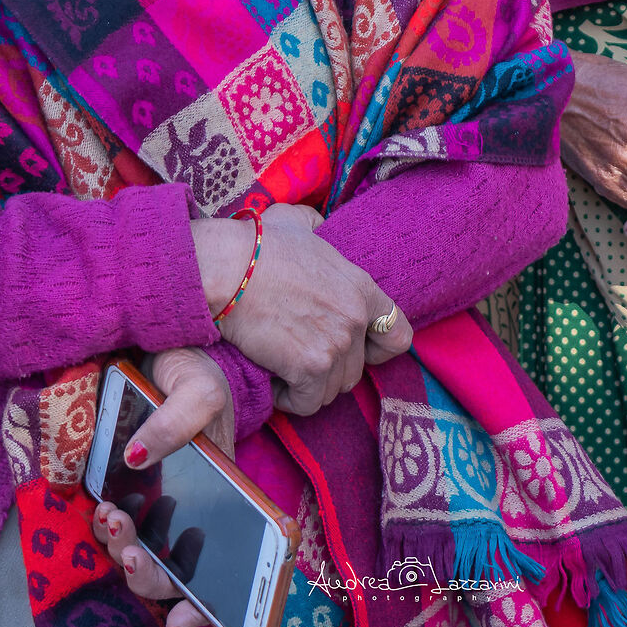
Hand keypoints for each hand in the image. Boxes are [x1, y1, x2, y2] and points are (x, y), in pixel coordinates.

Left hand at [92, 347, 232, 626]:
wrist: (165, 347)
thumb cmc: (197, 371)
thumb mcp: (199, 390)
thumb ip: (176, 423)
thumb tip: (136, 459)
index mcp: (219, 498)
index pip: (217, 565)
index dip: (200, 605)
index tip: (178, 621)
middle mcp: (190, 509)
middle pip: (171, 569)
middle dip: (148, 575)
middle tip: (130, 551)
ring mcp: (157, 501)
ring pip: (141, 553)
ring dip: (123, 550)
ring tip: (110, 519)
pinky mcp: (128, 487)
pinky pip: (118, 526)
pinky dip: (108, 531)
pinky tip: (103, 510)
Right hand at [190, 204, 411, 416]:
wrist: (227, 269)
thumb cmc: (256, 246)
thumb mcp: (297, 222)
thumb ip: (318, 227)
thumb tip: (319, 225)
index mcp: (360, 287)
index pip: (398, 333)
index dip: (379, 348)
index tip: (358, 350)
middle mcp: (355, 318)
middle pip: (356, 369)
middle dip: (329, 368)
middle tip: (300, 354)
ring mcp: (336, 345)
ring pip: (332, 390)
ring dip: (307, 385)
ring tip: (282, 363)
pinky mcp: (310, 368)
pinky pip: (307, 403)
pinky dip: (289, 398)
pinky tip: (272, 377)